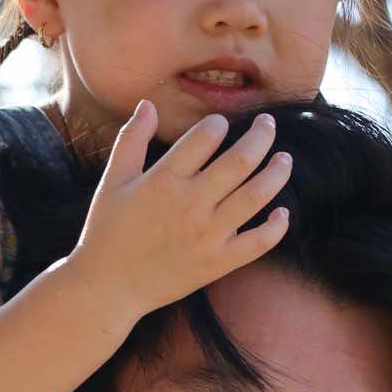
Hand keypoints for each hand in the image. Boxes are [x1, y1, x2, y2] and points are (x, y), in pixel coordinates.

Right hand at [69, 102, 291, 322]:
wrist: (108, 288)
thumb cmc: (107, 231)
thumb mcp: (112, 180)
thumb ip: (131, 139)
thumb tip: (148, 104)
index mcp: (164, 179)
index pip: (205, 136)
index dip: (218, 123)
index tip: (221, 124)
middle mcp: (190, 203)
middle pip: (241, 159)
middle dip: (262, 135)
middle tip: (269, 124)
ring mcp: (208, 235)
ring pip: (257, 195)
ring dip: (278, 173)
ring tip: (284, 159)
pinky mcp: (217, 263)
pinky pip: (258, 243)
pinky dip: (276, 228)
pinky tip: (282, 214)